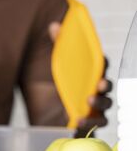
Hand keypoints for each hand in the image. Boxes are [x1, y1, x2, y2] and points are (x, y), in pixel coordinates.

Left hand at [48, 22, 113, 136]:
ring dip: (99, 106)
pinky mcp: (85, 121)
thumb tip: (55, 26)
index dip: (103, 65)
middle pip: (106, 88)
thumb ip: (57, 44)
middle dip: (105, 87)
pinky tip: (79, 122)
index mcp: (91, 73)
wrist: (44, 104)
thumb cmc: (57, 80)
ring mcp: (93, 107)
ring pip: (104, 107)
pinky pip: (93, 125)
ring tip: (88, 103)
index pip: (101, 66)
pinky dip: (88, 124)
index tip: (101, 63)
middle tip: (99, 85)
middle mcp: (96, 90)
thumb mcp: (55, 62)